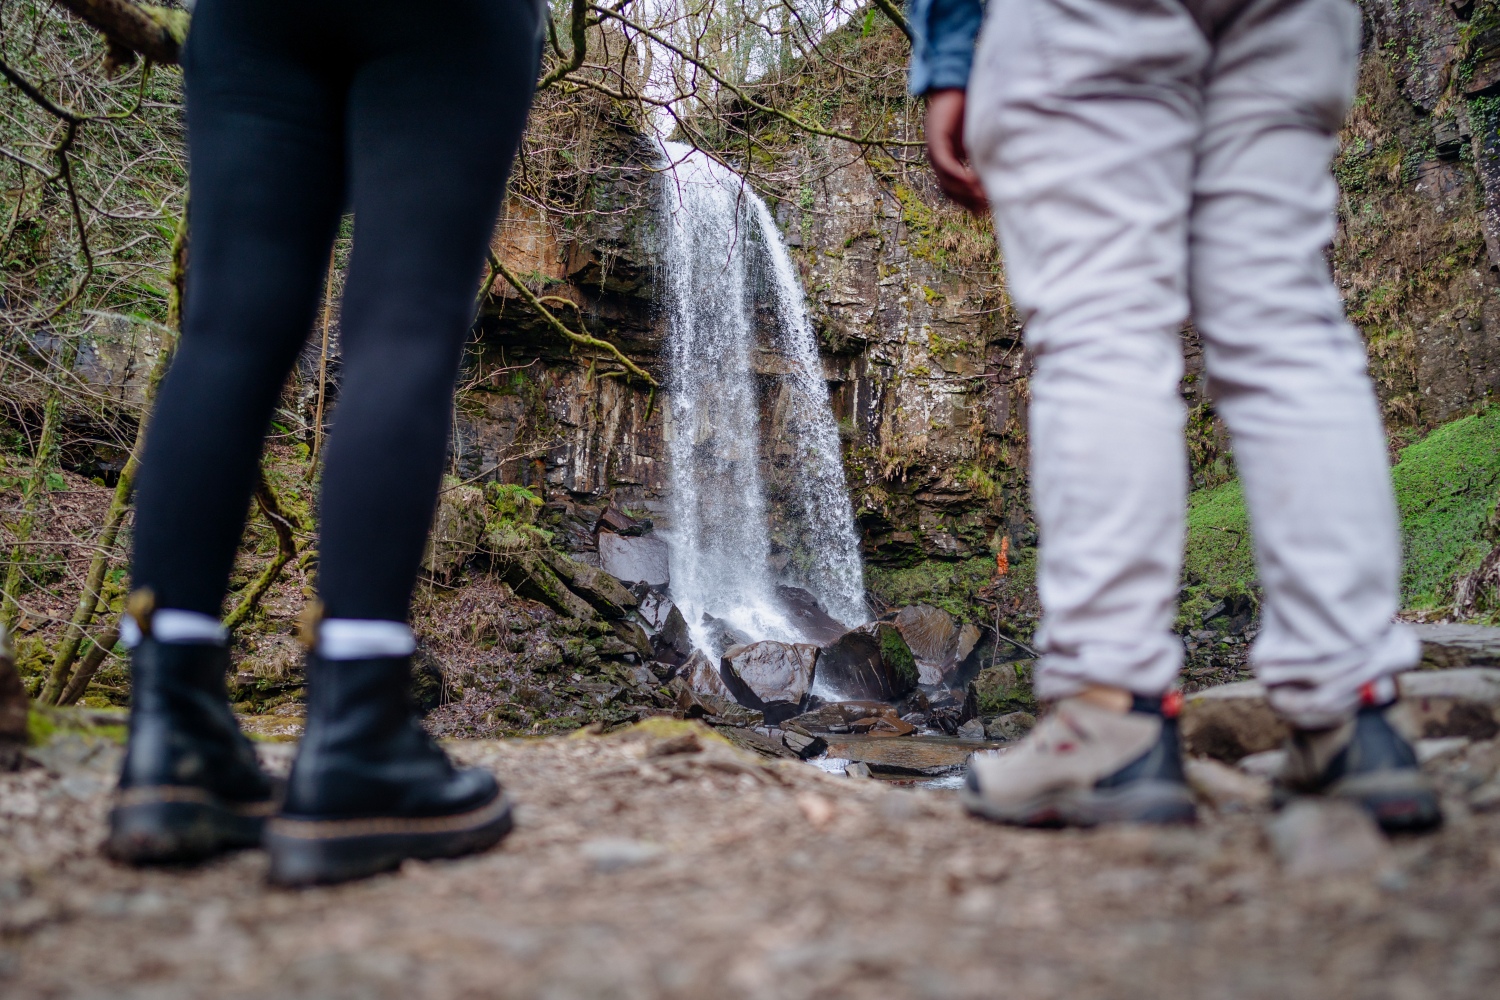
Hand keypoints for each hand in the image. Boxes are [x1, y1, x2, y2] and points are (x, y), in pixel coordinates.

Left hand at [924, 88, 987, 214]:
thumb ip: (987, 153)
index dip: (970, 202)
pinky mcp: (936, 141)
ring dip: (965, 192)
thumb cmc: (970, 107)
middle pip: (951, 191)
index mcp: (950, 160)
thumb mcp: (981, 136)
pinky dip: (958, 175)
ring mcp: (936, 152)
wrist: (955, 84)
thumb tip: (1005, 170)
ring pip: (947, 181)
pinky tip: (972, 180)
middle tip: (986, 208)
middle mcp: (940, 160)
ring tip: (982, 197)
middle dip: (969, 202)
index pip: (957, 190)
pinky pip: (945, 164)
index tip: (987, 209)